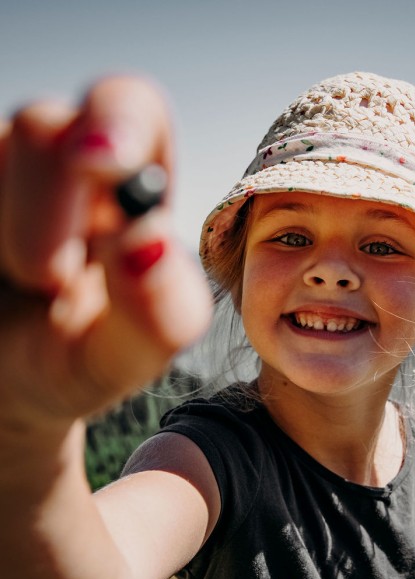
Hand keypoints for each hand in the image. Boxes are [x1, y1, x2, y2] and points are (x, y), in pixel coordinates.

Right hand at [0, 76, 212, 435]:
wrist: (0, 388)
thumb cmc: (74, 362)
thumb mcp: (123, 357)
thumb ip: (157, 310)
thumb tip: (148, 239)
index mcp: (129, 190)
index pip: (135, 113)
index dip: (118, 122)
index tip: (100, 164)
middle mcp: (61, 165)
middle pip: (43, 124)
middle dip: (45, 201)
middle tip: (50, 279)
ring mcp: (0, 171)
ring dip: (15, 232)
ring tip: (34, 288)